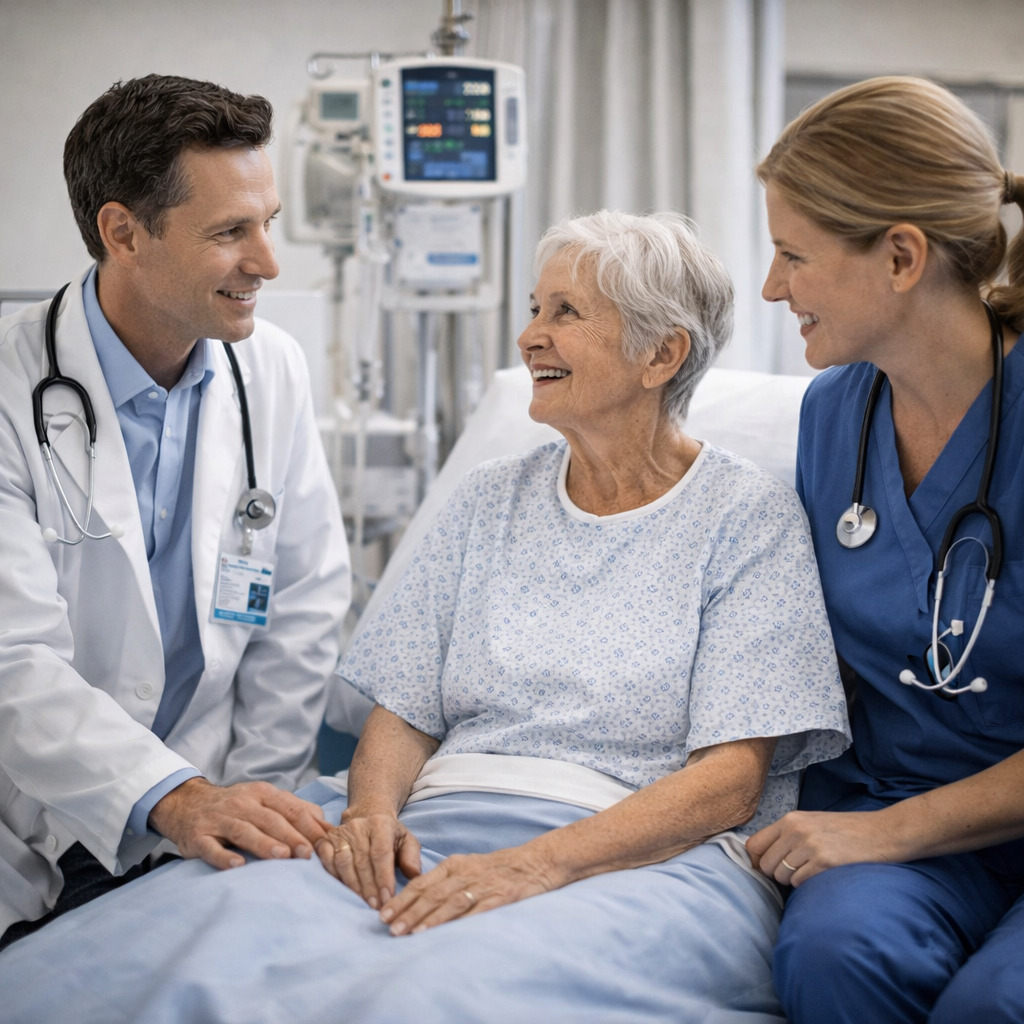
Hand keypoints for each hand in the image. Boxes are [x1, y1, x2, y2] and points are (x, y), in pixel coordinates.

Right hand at [149, 778, 327, 869]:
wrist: (188, 803)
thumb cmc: (237, 806)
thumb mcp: (265, 800)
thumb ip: (295, 810)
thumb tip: (327, 826)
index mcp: (262, 793)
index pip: (289, 808)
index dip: (308, 824)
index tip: (324, 842)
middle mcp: (241, 803)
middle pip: (270, 819)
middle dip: (291, 835)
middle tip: (308, 853)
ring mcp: (218, 819)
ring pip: (244, 831)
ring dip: (263, 843)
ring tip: (282, 856)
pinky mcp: (198, 836)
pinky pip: (211, 847)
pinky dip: (224, 856)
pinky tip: (237, 865)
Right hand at [315, 813, 422, 909]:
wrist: (367, 819)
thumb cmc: (390, 837)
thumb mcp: (406, 841)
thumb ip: (412, 857)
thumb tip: (414, 875)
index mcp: (381, 824)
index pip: (381, 853)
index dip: (384, 877)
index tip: (388, 899)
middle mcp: (358, 826)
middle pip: (362, 861)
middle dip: (370, 887)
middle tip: (376, 907)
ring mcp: (340, 833)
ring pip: (344, 863)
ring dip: (353, 886)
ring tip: (362, 903)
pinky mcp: (326, 841)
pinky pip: (327, 861)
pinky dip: (335, 878)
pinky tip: (343, 892)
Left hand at [379, 846, 553, 935]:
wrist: (537, 861)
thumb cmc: (499, 868)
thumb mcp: (469, 866)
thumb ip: (446, 880)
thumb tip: (416, 901)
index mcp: (455, 864)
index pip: (422, 883)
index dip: (402, 899)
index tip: (383, 915)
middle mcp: (466, 873)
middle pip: (432, 894)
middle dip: (408, 912)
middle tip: (389, 928)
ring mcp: (483, 885)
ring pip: (450, 902)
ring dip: (428, 919)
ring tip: (410, 933)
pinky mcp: (501, 897)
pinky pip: (476, 911)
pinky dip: (459, 922)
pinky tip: (447, 933)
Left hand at [746, 808, 898, 885]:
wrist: (883, 832)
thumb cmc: (847, 830)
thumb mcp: (812, 823)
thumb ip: (788, 835)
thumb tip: (761, 857)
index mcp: (790, 819)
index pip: (754, 845)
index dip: (756, 861)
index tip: (767, 868)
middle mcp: (796, 831)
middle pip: (766, 864)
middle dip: (776, 874)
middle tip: (795, 872)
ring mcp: (810, 846)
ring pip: (781, 876)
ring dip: (793, 880)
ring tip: (811, 871)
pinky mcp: (824, 862)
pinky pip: (800, 883)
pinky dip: (807, 885)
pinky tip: (821, 875)